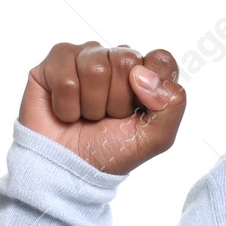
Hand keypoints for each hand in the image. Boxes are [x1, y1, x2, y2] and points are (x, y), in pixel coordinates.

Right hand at [19, 42, 186, 174]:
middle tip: (108, 117)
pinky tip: (66, 113)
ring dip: (91, 105)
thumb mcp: (156, 137)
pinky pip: (65, 78)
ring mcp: (84, 57)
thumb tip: (141, 74)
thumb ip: (172, 103)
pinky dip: (66, 106)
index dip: (150, 89)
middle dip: (117, 100)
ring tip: (87, 116)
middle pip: (126, 60)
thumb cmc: (112, 150)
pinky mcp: (53, 64)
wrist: (70, 169)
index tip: (138, 111)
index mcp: (145, 72)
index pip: (159, 59)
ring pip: (94, 68)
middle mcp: (115, 58)